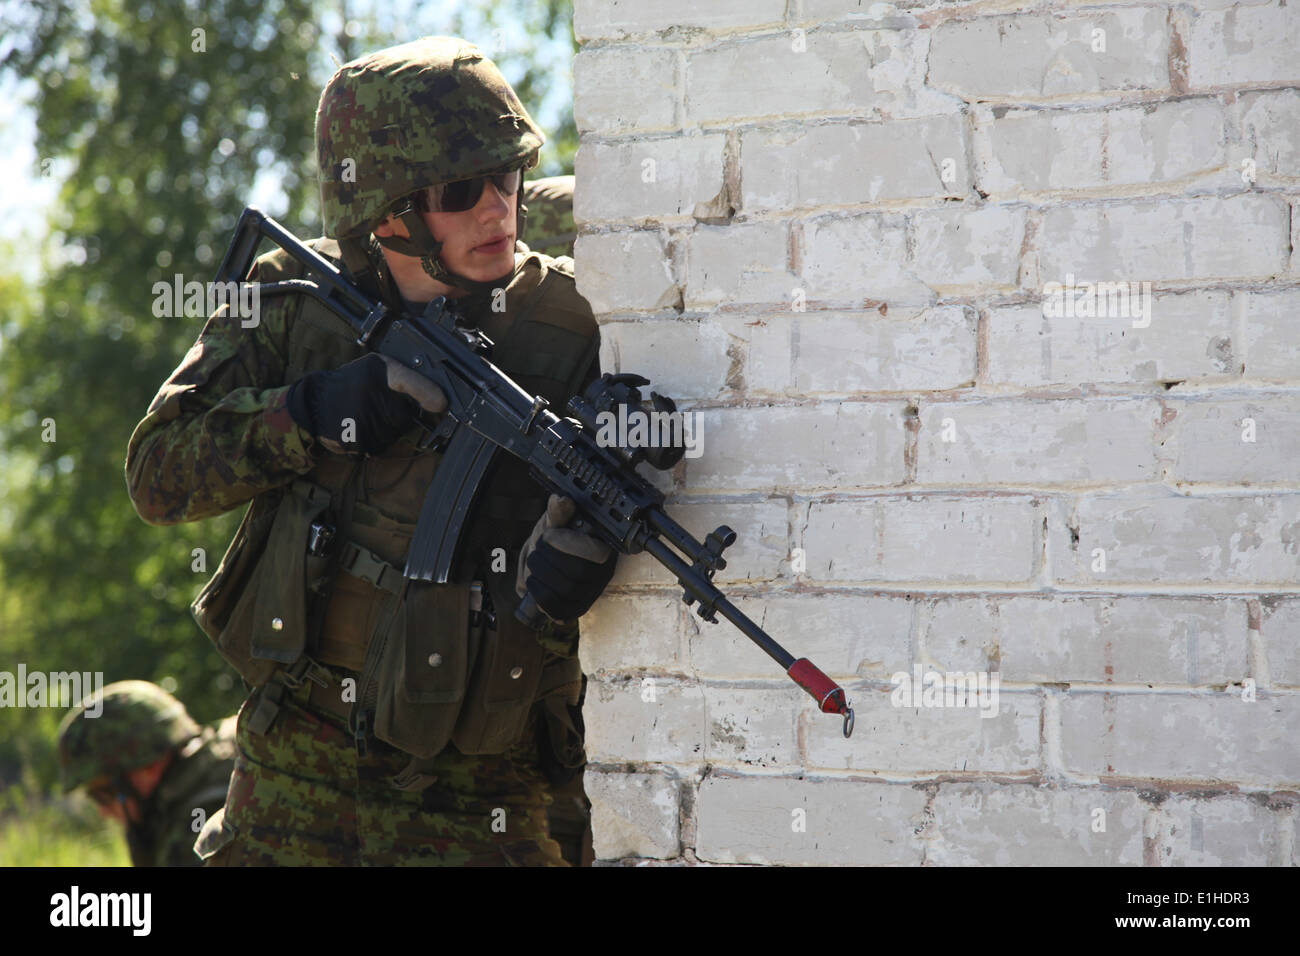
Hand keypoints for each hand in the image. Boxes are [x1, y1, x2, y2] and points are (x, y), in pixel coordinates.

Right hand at [287, 354, 446, 454]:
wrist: (313, 403)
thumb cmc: (351, 384)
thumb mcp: (375, 369)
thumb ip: (406, 378)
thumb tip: (439, 399)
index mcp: (376, 370)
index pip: (405, 379)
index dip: (425, 391)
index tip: (442, 403)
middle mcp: (369, 393)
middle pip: (406, 416)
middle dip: (399, 415)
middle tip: (376, 404)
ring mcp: (362, 419)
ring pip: (394, 433)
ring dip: (386, 429)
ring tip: (363, 414)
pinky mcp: (357, 441)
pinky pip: (380, 446)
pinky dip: (374, 441)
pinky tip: (359, 427)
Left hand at [516, 495, 616, 623]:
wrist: (551, 557)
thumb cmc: (556, 537)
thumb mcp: (556, 521)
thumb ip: (558, 513)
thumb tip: (561, 500)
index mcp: (604, 547)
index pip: (596, 553)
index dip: (567, 545)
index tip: (548, 535)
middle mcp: (603, 571)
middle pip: (578, 573)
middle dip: (548, 560)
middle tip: (535, 552)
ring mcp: (591, 591)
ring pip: (569, 592)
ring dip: (542, 577)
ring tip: (532, 566)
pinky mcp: (578, 607)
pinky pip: (562, 611)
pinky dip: (543, 598)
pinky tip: (534, 585)